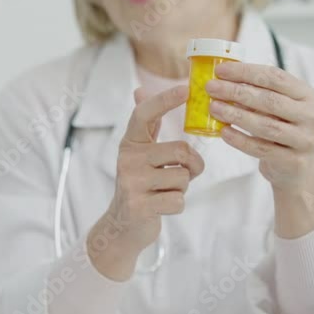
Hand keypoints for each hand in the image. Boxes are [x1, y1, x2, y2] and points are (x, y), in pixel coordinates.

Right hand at [89, 84, 204, 280]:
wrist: (122, 225)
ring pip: (183, 178)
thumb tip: (140, 90)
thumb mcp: (139, 153)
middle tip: (183, 174)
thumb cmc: (139, 185)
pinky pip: (178, 200)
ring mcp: (130, 183)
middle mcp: (127, 159)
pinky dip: (176, 206)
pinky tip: (160, 207)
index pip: (144, 114)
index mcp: (130, 143)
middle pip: (181, 151)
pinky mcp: (138, 206)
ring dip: (182, 188)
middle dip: (192, 166)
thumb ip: (146, 125)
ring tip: (164, 192)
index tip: (185, 88)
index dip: (165, 100)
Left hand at [205, 63, 313, 236]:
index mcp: (305, 94)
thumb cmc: (280, 130)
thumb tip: (221, 80)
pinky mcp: (294, 161)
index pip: (275, 77)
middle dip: (237, 92)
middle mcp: (310, 115)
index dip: (246, 72)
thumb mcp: (275, 108)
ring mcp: (304, 139)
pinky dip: (240, 140)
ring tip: (213, 108)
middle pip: (270, 100)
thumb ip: (255, 93)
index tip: (220, 71)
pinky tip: (223, 132)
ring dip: (236, 115)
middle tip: (211, 88)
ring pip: (266, 125)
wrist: (297, 168)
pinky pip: (262, 149)